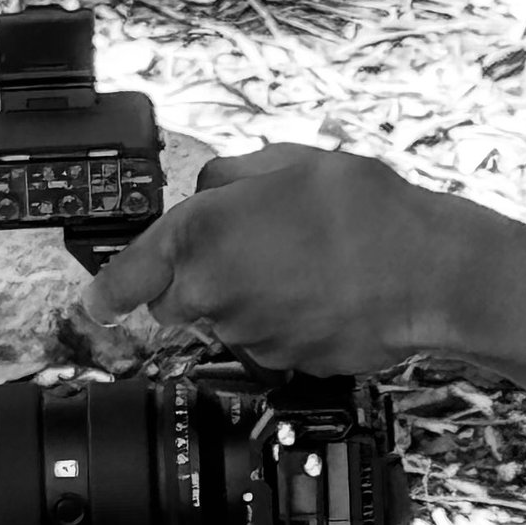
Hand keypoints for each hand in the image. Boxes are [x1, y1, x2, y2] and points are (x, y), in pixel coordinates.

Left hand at [83, 142, 491, 371]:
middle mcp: (213, 293)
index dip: (105, 292)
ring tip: (303, 266)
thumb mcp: (289, 161)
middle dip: (197, 282)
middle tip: (249, 251)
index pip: (126, 277)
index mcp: (201, 236)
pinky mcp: (285, 363)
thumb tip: (210, 195)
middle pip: (174, 303)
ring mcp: (249, 335)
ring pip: (225, 322)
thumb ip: (231, 177)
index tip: (96, 302)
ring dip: (247, 301)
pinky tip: (322, 295)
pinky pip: (269, 343)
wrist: (429, 275)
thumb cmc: (367, 212)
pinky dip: (285, 324)